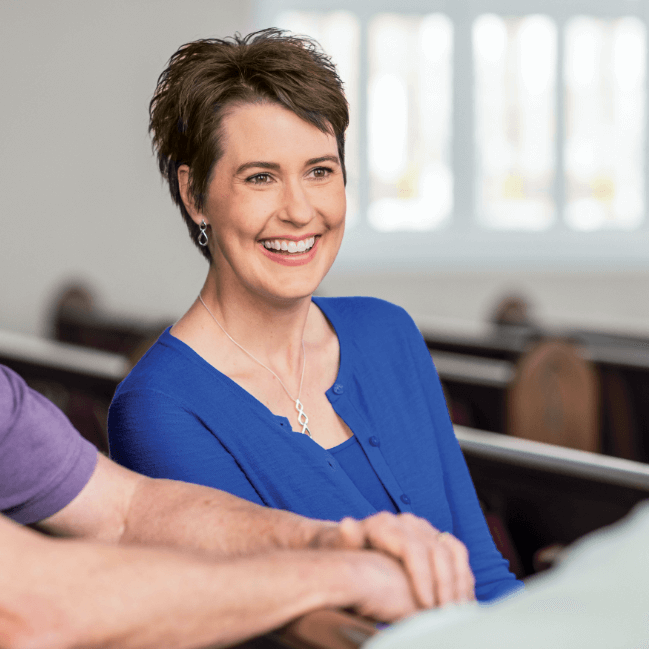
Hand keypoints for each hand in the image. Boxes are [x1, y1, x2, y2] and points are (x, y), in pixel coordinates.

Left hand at [313, 512, 474, 607]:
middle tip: (446, 614)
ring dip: (459, 582)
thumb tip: (347, 525)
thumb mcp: (340, 546)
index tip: (426, 605)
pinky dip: (463, 577)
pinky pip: (458, 554)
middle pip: (437, 550)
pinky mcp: (434, 537)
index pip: (413, 548)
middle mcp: (408, 522)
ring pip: (453, 550)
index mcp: (386, 524)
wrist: (353, 542)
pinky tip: (462, 600)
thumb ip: (346, 539)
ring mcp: (423, 528)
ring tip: (457, 610)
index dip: (423, 577)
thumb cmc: (344, 550)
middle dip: (445, 585)